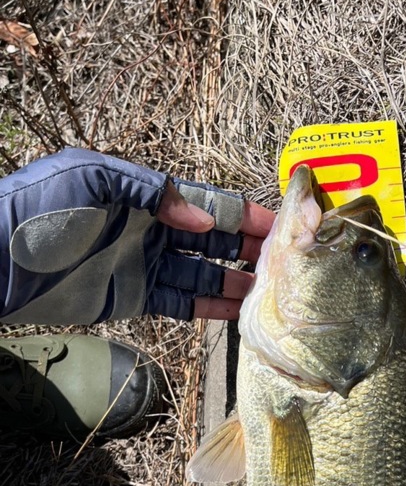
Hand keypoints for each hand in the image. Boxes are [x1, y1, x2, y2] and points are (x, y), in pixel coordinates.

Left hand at [0, 148, 274, 324]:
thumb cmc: (40, 210)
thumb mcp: (92, 176)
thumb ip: (152, 190)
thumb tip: (202, 218)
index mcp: (144, 196)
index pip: (207, 204)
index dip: (244, 213)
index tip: (279, 224)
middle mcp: (151, 229)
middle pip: (212, 239)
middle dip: (249, 248)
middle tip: (286, 261)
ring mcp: (145, 265)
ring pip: (203, 275)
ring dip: (237, 281)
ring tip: (270, 291)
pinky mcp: (134, 298)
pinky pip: (182, 303)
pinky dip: (211, 307)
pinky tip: (238, 309)